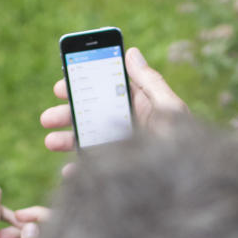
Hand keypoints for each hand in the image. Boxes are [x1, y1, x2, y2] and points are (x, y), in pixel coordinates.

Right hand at [40, 47, 189, 173]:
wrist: (190, 186)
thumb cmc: (184, 144)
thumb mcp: (168, 108)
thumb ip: (149, 82)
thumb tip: (132, 52)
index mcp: (139, 107)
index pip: (104, 90)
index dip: (80, 86)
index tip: (59, 87)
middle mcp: (128, 126)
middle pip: (90, 116)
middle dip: (66, 115)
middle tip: (47, 118)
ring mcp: (122, 150)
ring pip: (87, 141)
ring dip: (66, 140)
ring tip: (50, 142)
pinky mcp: (119, 173)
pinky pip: (95, 170)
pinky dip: (79, 170)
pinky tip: (68, 171)